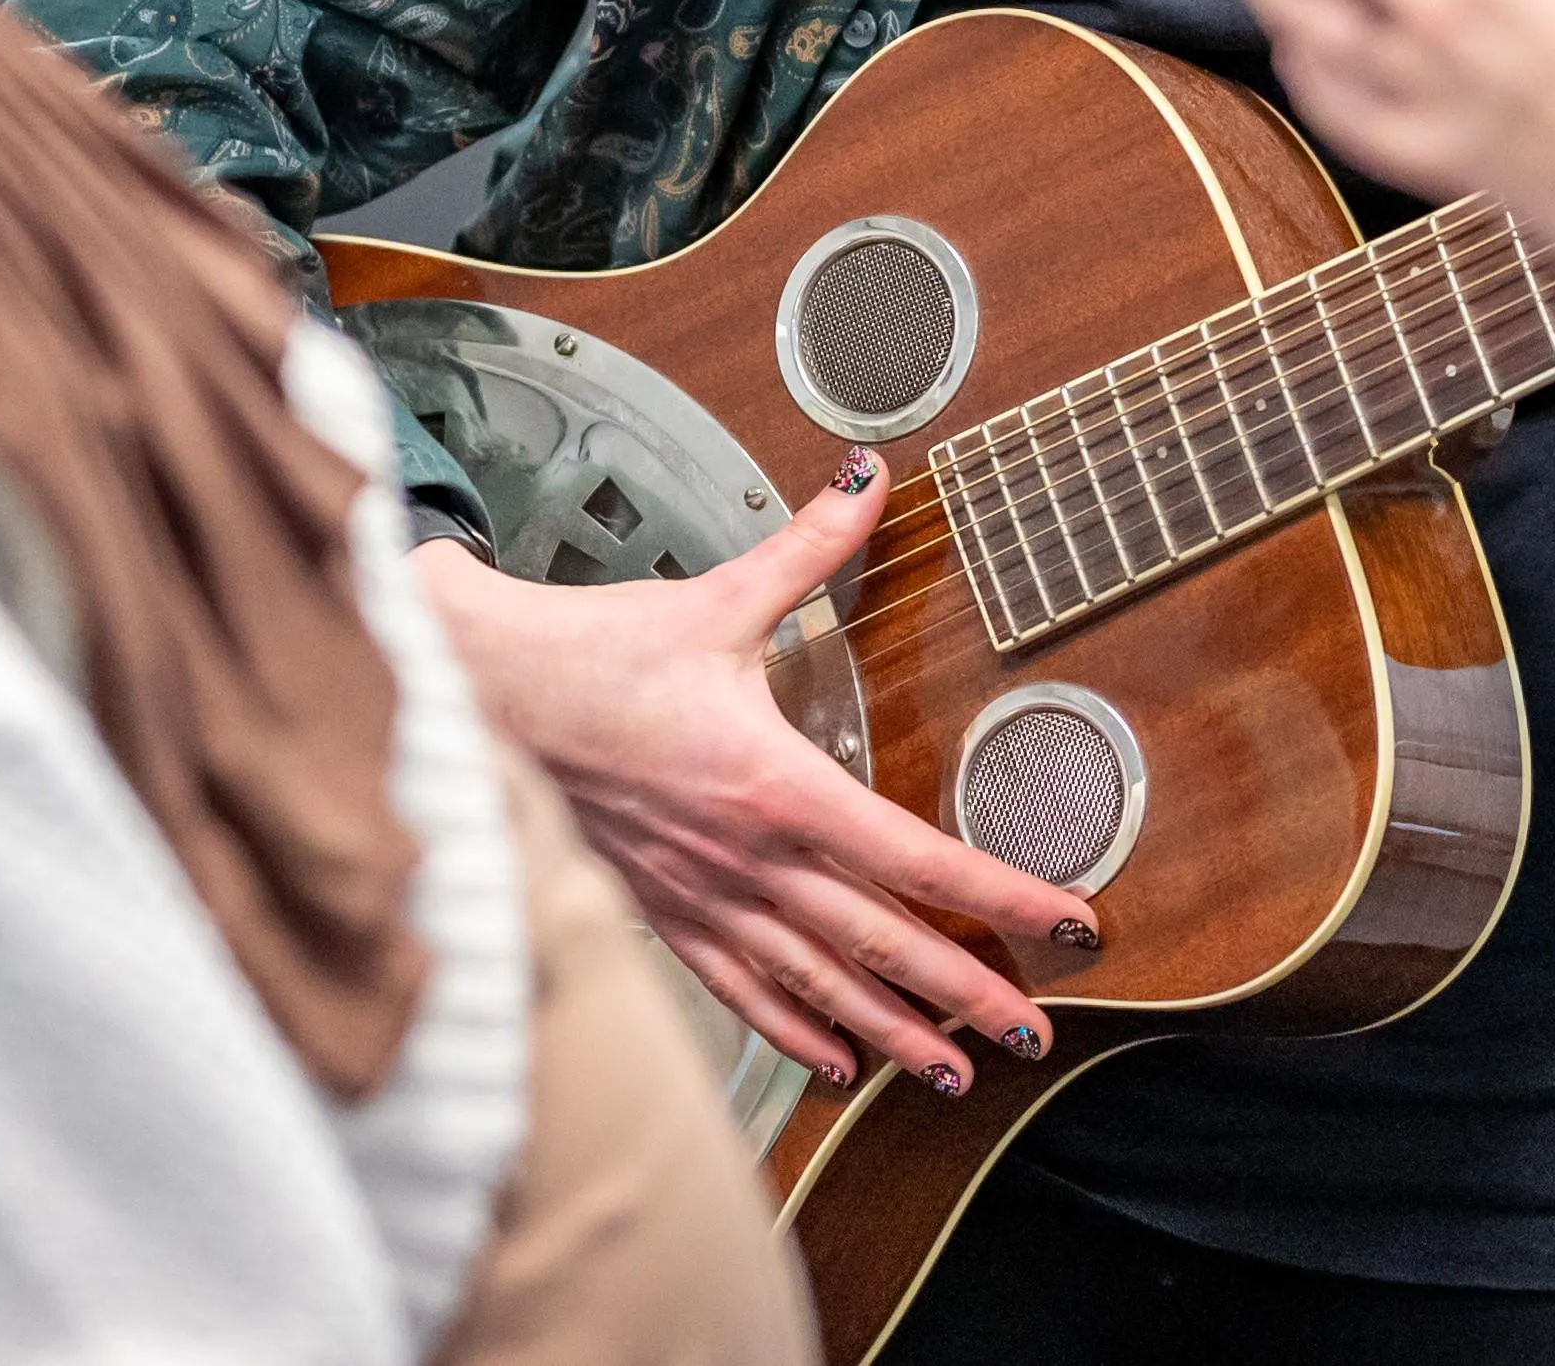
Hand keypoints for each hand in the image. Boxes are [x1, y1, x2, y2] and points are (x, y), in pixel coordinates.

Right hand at [411, 453, 1089, 1096]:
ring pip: (819, 983)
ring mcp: (704, 897)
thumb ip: (809, 546)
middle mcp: (748, 858)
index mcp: (775, 784)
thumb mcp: (718, 598)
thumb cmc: (600, 652)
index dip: (998, 895)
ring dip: (894, 1031)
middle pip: (880, 942)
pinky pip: (742, 991)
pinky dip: (795, 1032)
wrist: (487, 697)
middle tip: (1036, 1031)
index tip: (1066, 919)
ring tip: (959, 1074)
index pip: (914, 855)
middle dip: (965, 992)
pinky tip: (839, 1064)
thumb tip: (872, 480)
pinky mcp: (664, 913)